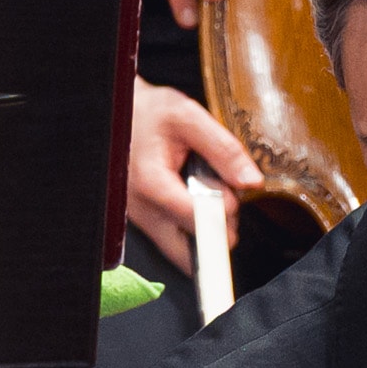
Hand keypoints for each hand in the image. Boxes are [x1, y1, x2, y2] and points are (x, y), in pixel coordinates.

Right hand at [126, 77, 261, 277]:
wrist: (115, 116)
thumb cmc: (148, 113)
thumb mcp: (187, 116)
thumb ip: (223, 148)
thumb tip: (251, 182)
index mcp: (152, 184)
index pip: (201, 221)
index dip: (225, 209)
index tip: (231, 193)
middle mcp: (143, 211)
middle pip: (194, 252)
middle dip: (216, 228)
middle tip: (216, 193)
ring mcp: (141, 222)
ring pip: (185, 254)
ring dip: (205, 230)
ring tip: (202, 192)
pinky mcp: (144, 225)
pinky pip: (176, 243)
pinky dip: (191, 227)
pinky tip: (192, 199)